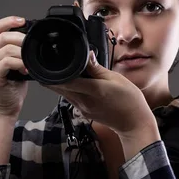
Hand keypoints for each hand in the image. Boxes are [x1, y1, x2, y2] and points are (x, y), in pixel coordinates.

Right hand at [0, 16, 29, 117]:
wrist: (8, 106)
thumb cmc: (14, 86)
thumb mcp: (18, 64)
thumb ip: (20, 51)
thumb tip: (33, 40)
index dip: (8, 21)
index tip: (22, 20)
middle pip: (2, 37)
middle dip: (20, 37)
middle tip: (31, 44)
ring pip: (5, 49)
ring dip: (22, 52)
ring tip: (29, 60)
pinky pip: (6, 62)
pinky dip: (19, 62)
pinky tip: (26, 68)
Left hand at [42, 51, 156, 136]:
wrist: (133, 123)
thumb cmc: (129, 100)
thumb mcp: (116, 79)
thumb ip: (98, 69)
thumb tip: (88, 55)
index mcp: (94, 91)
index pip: (68, 82)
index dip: (54, 76)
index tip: (45, 67)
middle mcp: (85, 102)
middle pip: (61, 89)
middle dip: (52, 79)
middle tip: (45, 68)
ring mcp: (83, 109)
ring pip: (65, 95)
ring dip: (59, 85)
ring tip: (56, 73)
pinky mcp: (85, 113)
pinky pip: (72, 100)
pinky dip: (69, 91)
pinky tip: (72, 84)